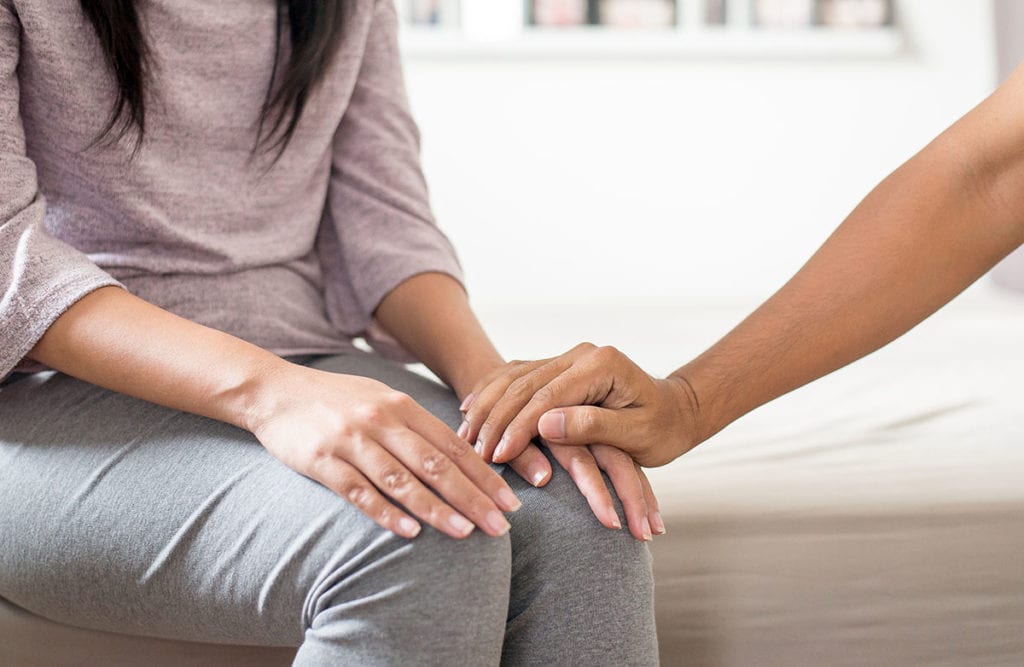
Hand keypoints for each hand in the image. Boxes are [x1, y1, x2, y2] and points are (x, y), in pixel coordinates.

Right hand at [248, 364, 521, 539]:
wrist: (275, 391)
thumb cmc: (337, 400)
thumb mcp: (382, 399)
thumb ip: (417, 426)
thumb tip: (461, 457)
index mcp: (402, 406)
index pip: (452, 446)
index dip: (484, 475)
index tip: (510, 502)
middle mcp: (381, 420)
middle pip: (435, 465)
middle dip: (472, 497)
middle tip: (499, 526)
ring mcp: (351, 440)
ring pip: (401, 479)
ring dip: (436, 508)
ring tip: (464, 533)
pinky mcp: (321, 461)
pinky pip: (358, 491)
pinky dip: (385, 512)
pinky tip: (409, 531)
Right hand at [462, 343, 699, 468]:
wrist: (677, 411)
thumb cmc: (663, 429)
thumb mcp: (636, 433)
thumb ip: (593, 425)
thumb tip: (546, 425)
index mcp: (600, 364)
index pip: (546, 396)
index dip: (519, 427)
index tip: (496, 456)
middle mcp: (580, 354)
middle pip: (524, 385)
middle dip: (496, 420)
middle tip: (473, 453)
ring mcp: (568, 358)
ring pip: (514, 378)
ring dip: (487, 407)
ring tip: (464, 437)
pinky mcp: (560, 368)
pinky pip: (515, 377)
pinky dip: (490, 393)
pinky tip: (468, 409)